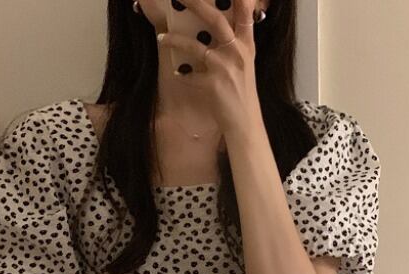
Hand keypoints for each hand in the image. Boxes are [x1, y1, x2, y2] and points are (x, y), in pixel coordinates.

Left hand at [157, 0, 262, 137]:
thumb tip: (214, 30)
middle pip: (215, 19)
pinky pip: (189, 75)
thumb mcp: (244, 66)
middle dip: (195, 3)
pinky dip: (182, 75)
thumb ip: (233, 45)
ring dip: (174, 40)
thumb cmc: (242, 95)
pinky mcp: (213, 84)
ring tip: (161, 37)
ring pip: (194, 46)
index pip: (244, 14)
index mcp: (247, 46)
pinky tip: (179, 75)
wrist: (245, 125)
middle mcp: (238, 53)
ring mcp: (225, 68)